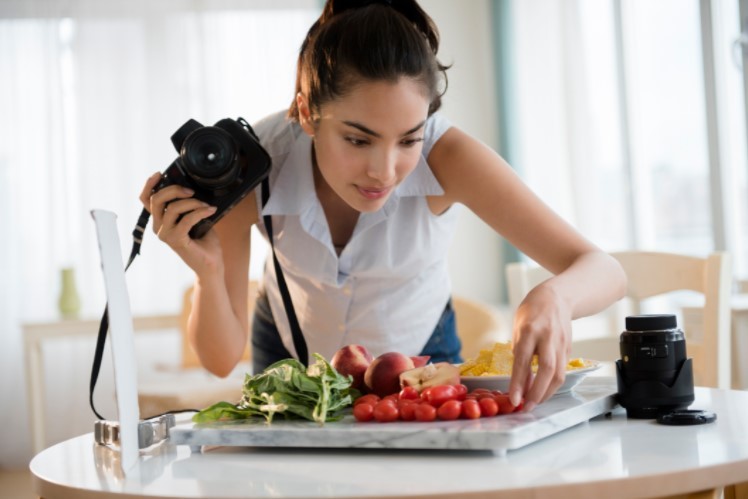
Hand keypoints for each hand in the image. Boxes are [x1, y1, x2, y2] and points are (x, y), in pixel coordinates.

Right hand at [139, 172, 222, 273]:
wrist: (211, 264)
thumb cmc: (204, 241)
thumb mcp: (196, 217)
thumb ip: (189, 205)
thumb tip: (193, 188)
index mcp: (161, 220)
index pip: (146, 200)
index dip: (149, 185)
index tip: (160, 173)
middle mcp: (158, 227)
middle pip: (156, 200)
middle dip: (174, 189)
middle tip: (191, 190)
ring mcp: (165, 234)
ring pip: (172, 208)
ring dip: (192, 203)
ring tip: (206, 205)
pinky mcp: (175, 240)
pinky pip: (187, 219)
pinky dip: (200, 212)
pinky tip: (210, 211)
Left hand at [508, 284, 571, 411]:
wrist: (557, 297)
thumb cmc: (531, 313)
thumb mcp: (518, 328)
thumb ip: (519, 353)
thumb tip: (519, 381)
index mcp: (529, 329)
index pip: (523, 360)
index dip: (518, 382)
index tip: (514, 399)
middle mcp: (547, 336)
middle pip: (547, 369)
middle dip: (537, 392)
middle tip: (527, 407)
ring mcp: (561, 343)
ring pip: (558, 373)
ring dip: (546, 392)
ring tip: (534, 403)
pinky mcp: (569, 349)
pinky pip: (561, 370)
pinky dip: (552, 384)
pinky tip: (543, 391)